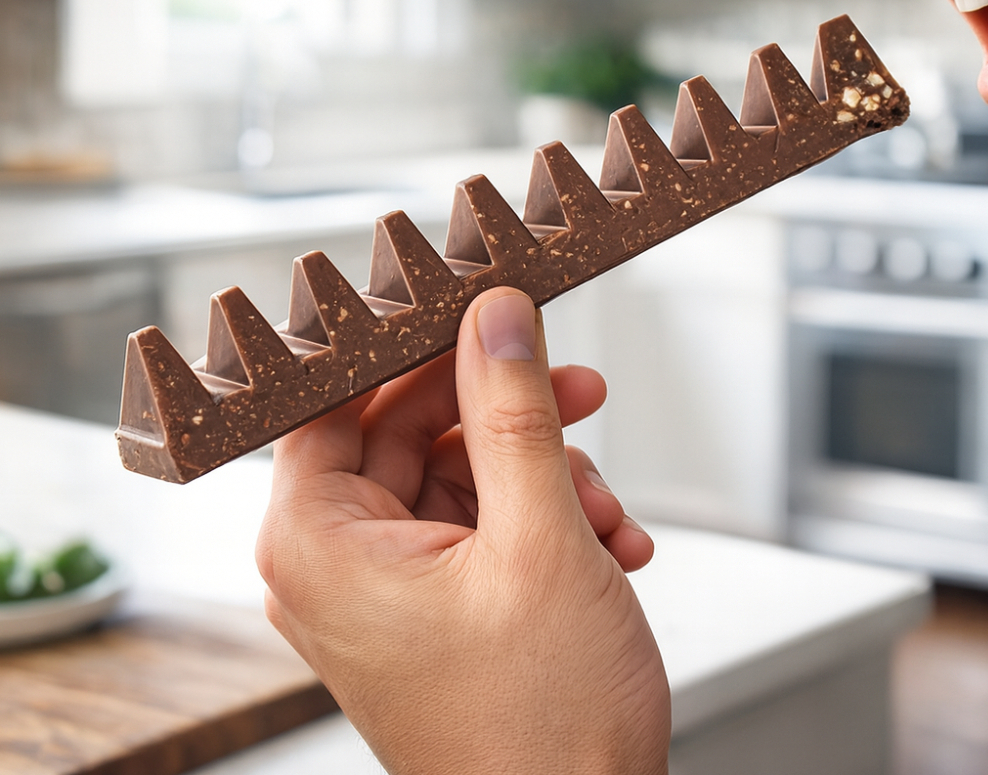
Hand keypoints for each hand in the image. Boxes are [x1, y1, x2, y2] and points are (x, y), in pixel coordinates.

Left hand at [256, 287, 670, 774]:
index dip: (405, 348)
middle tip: (576, 387)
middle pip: (414, 430)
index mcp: (321, 543)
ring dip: (546, 476)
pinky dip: (549, 521)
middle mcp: (344, 562)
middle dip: (509, 414)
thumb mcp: (539, 540)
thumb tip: (496, 318)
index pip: (338, 400)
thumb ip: (515, 414)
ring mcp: (394, 586)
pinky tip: (611, 544)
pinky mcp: (442, 604)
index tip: (465, 309)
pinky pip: (486, 524)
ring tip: (605, 510)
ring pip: (464, 475)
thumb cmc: (544, 733)